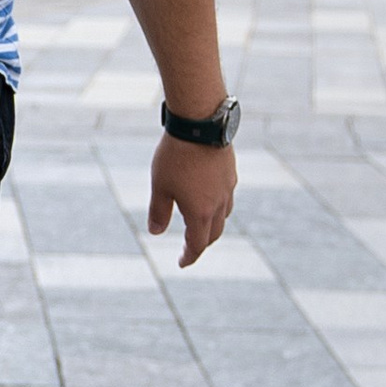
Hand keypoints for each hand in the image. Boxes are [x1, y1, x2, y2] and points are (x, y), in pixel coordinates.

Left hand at [146, 132, 233, 269]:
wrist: (200, 123)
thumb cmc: (176, 156)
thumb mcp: (160, 186)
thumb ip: (159, 212)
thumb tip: (155, 232)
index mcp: (201, 212)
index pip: (197, 244)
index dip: (189, 256)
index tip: (182, 263)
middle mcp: (219, 203)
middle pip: (213, 233)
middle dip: (201, 243)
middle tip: (189, 247)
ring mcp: (228, 187)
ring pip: (224, 215)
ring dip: (212, 224)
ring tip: (199, 222)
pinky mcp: (230, 171)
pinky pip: (227, 197)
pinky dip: (218, 205)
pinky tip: (208, 195)